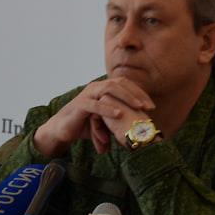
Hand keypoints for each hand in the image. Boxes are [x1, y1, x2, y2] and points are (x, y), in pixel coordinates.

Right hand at [34, 78, 154, 156]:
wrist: (63, 130)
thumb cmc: (86, 125)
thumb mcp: (106, 121)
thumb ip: (120, 119)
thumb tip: (140, 130)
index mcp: (103, 88)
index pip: (125, 85)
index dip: (140, 93)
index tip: (151, 106)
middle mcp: (96, 87)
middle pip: (119, 83)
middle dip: (136, 94)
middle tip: (148, 106)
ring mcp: (87, 94)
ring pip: (109, 89)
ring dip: (126, 97)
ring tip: (138, 107)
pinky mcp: (80, 105)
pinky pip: (95, 105)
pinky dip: (108, 109)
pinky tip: (119, 114)